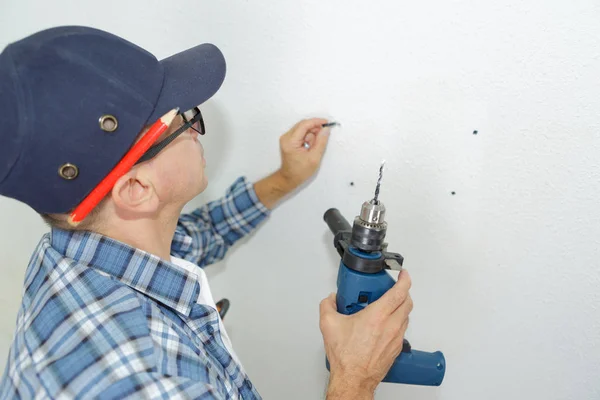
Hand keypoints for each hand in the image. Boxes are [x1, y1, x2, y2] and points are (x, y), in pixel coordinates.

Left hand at [278, 118, 330, 190]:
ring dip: (311, 135)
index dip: (317, 122)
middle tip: (322, 137)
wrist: (289, 178)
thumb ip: (321, 142)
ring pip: (303, 128)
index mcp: (290, 142)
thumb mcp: (314, 158)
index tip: (326, 123)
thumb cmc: (299, 172)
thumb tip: (326, 130)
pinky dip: (307, 137)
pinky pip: (301, 133)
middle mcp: (286, 137)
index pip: (304, 125)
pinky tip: (309, 147)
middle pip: (303, 125)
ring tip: (312, 148)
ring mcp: (286, 138)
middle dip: (314, 130)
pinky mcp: (289, 140)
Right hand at [319, 270, 412, 398]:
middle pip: (407, 302)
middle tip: (395, 288)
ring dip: (400, 308)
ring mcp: (396, 338)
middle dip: (404, 291)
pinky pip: (402, 330)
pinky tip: (384, 325)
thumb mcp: (329, 324)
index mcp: (377, 316)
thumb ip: (327, 305)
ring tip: (387, 306)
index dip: (404, 280)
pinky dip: (397, 322)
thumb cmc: (346, 357)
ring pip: (406, 316)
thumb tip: (331, 299)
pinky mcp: (397, 348)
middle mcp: (391, 326)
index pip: (399, 292)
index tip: (403, 274)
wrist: (353, 378)